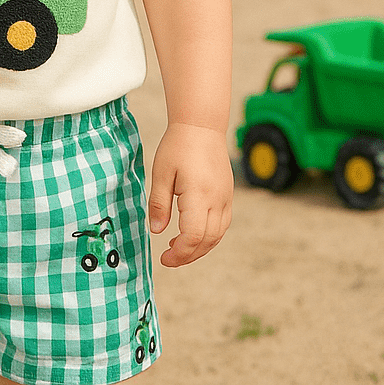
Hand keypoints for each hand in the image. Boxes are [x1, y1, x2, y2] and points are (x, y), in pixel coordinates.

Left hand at [148, 122, 232, 267]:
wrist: (201, 125)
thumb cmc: (178, 146)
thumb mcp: (161, 173)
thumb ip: (159, 204)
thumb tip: (156, 231)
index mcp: (199, 195)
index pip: (194, 236)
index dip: (180, 253)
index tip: (163, 257)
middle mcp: (217, 200)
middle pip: (207, 241)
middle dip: (188, 255)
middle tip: (168, 259)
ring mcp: (226, 198)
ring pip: (217, 235)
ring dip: (200, 248)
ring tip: (178, 250)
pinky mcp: (227, 195)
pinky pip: (222, 224)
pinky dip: (209, 236)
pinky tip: (192, 234)